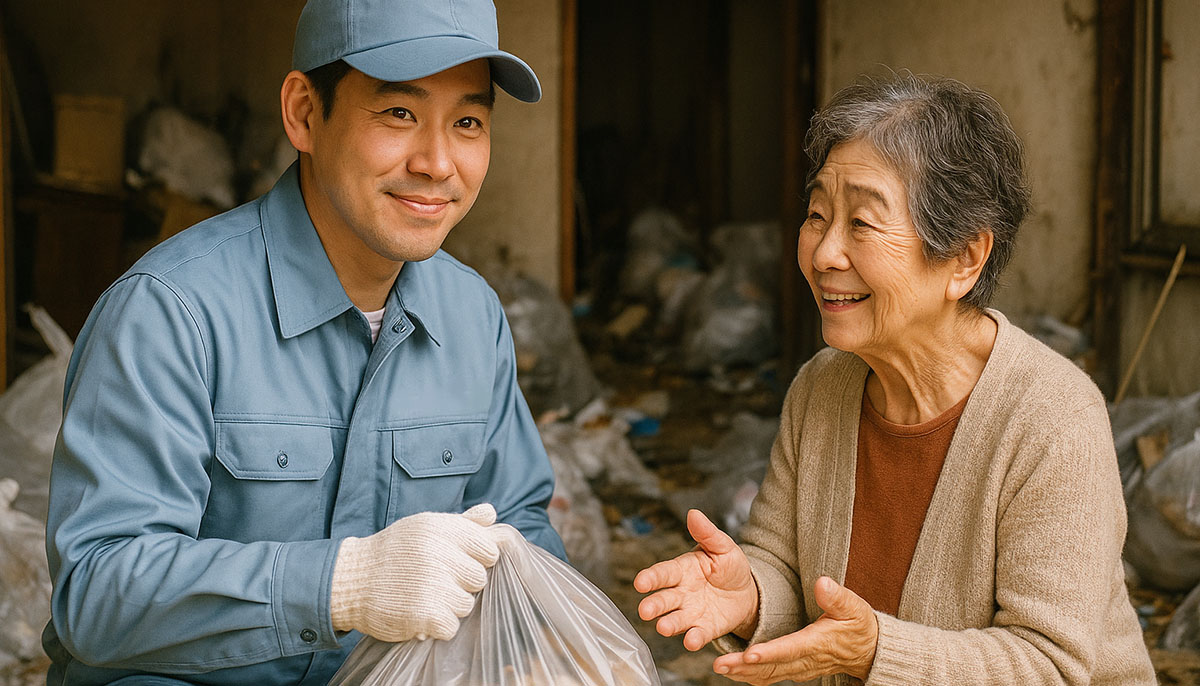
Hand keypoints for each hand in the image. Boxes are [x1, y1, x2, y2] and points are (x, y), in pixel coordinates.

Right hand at [330, 503, 499, 641]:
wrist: (350, 579)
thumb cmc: (394, 552)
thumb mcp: (424, 527)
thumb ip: (463, 523)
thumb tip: (492, 513)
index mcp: (441, 528)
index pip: (489, 549)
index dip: (477, 560)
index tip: (457, 563)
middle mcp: (438, 552)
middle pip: (479, 578)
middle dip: (462, 584)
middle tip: (436, 582)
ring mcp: (432, 583)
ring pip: (466, 604)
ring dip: (448, 606)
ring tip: (423, 596)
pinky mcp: (424, 613)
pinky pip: (451, 626)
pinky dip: (437, 626)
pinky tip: (419, 614)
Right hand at [633, 509, 758, 650]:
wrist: (747, 591)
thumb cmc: (729, 565)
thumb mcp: (722, 546)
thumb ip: (707, 533)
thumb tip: (693, 513)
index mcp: (682, 570)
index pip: (663, 573)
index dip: (650, 578)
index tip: (640, 583)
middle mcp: (681, 593)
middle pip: (663, 599)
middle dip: (653, 605)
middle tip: (645, 611)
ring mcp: (691, 613)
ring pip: (675, 619)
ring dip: (668, 624)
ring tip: (663, 627)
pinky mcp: (705, 628)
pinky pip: (697, 634)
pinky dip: (693, 638)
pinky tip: (691, 641)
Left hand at [712, 576, 877, 682]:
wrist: (868, 650)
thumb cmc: (859, 625)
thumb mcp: (853, 607)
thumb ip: (836, 597)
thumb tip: (822, 583)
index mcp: (817, 643)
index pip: (789, 649)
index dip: (769, 652)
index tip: (749, 654)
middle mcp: (805, 660)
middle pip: (771, 666)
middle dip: (744, 667)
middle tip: (720, 663)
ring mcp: (799, 668)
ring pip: (768, 675)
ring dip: (743, 673)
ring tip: (720, 667)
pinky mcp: (794, 669)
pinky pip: (770, 677)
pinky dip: (750, 676)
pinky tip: (733, 671)